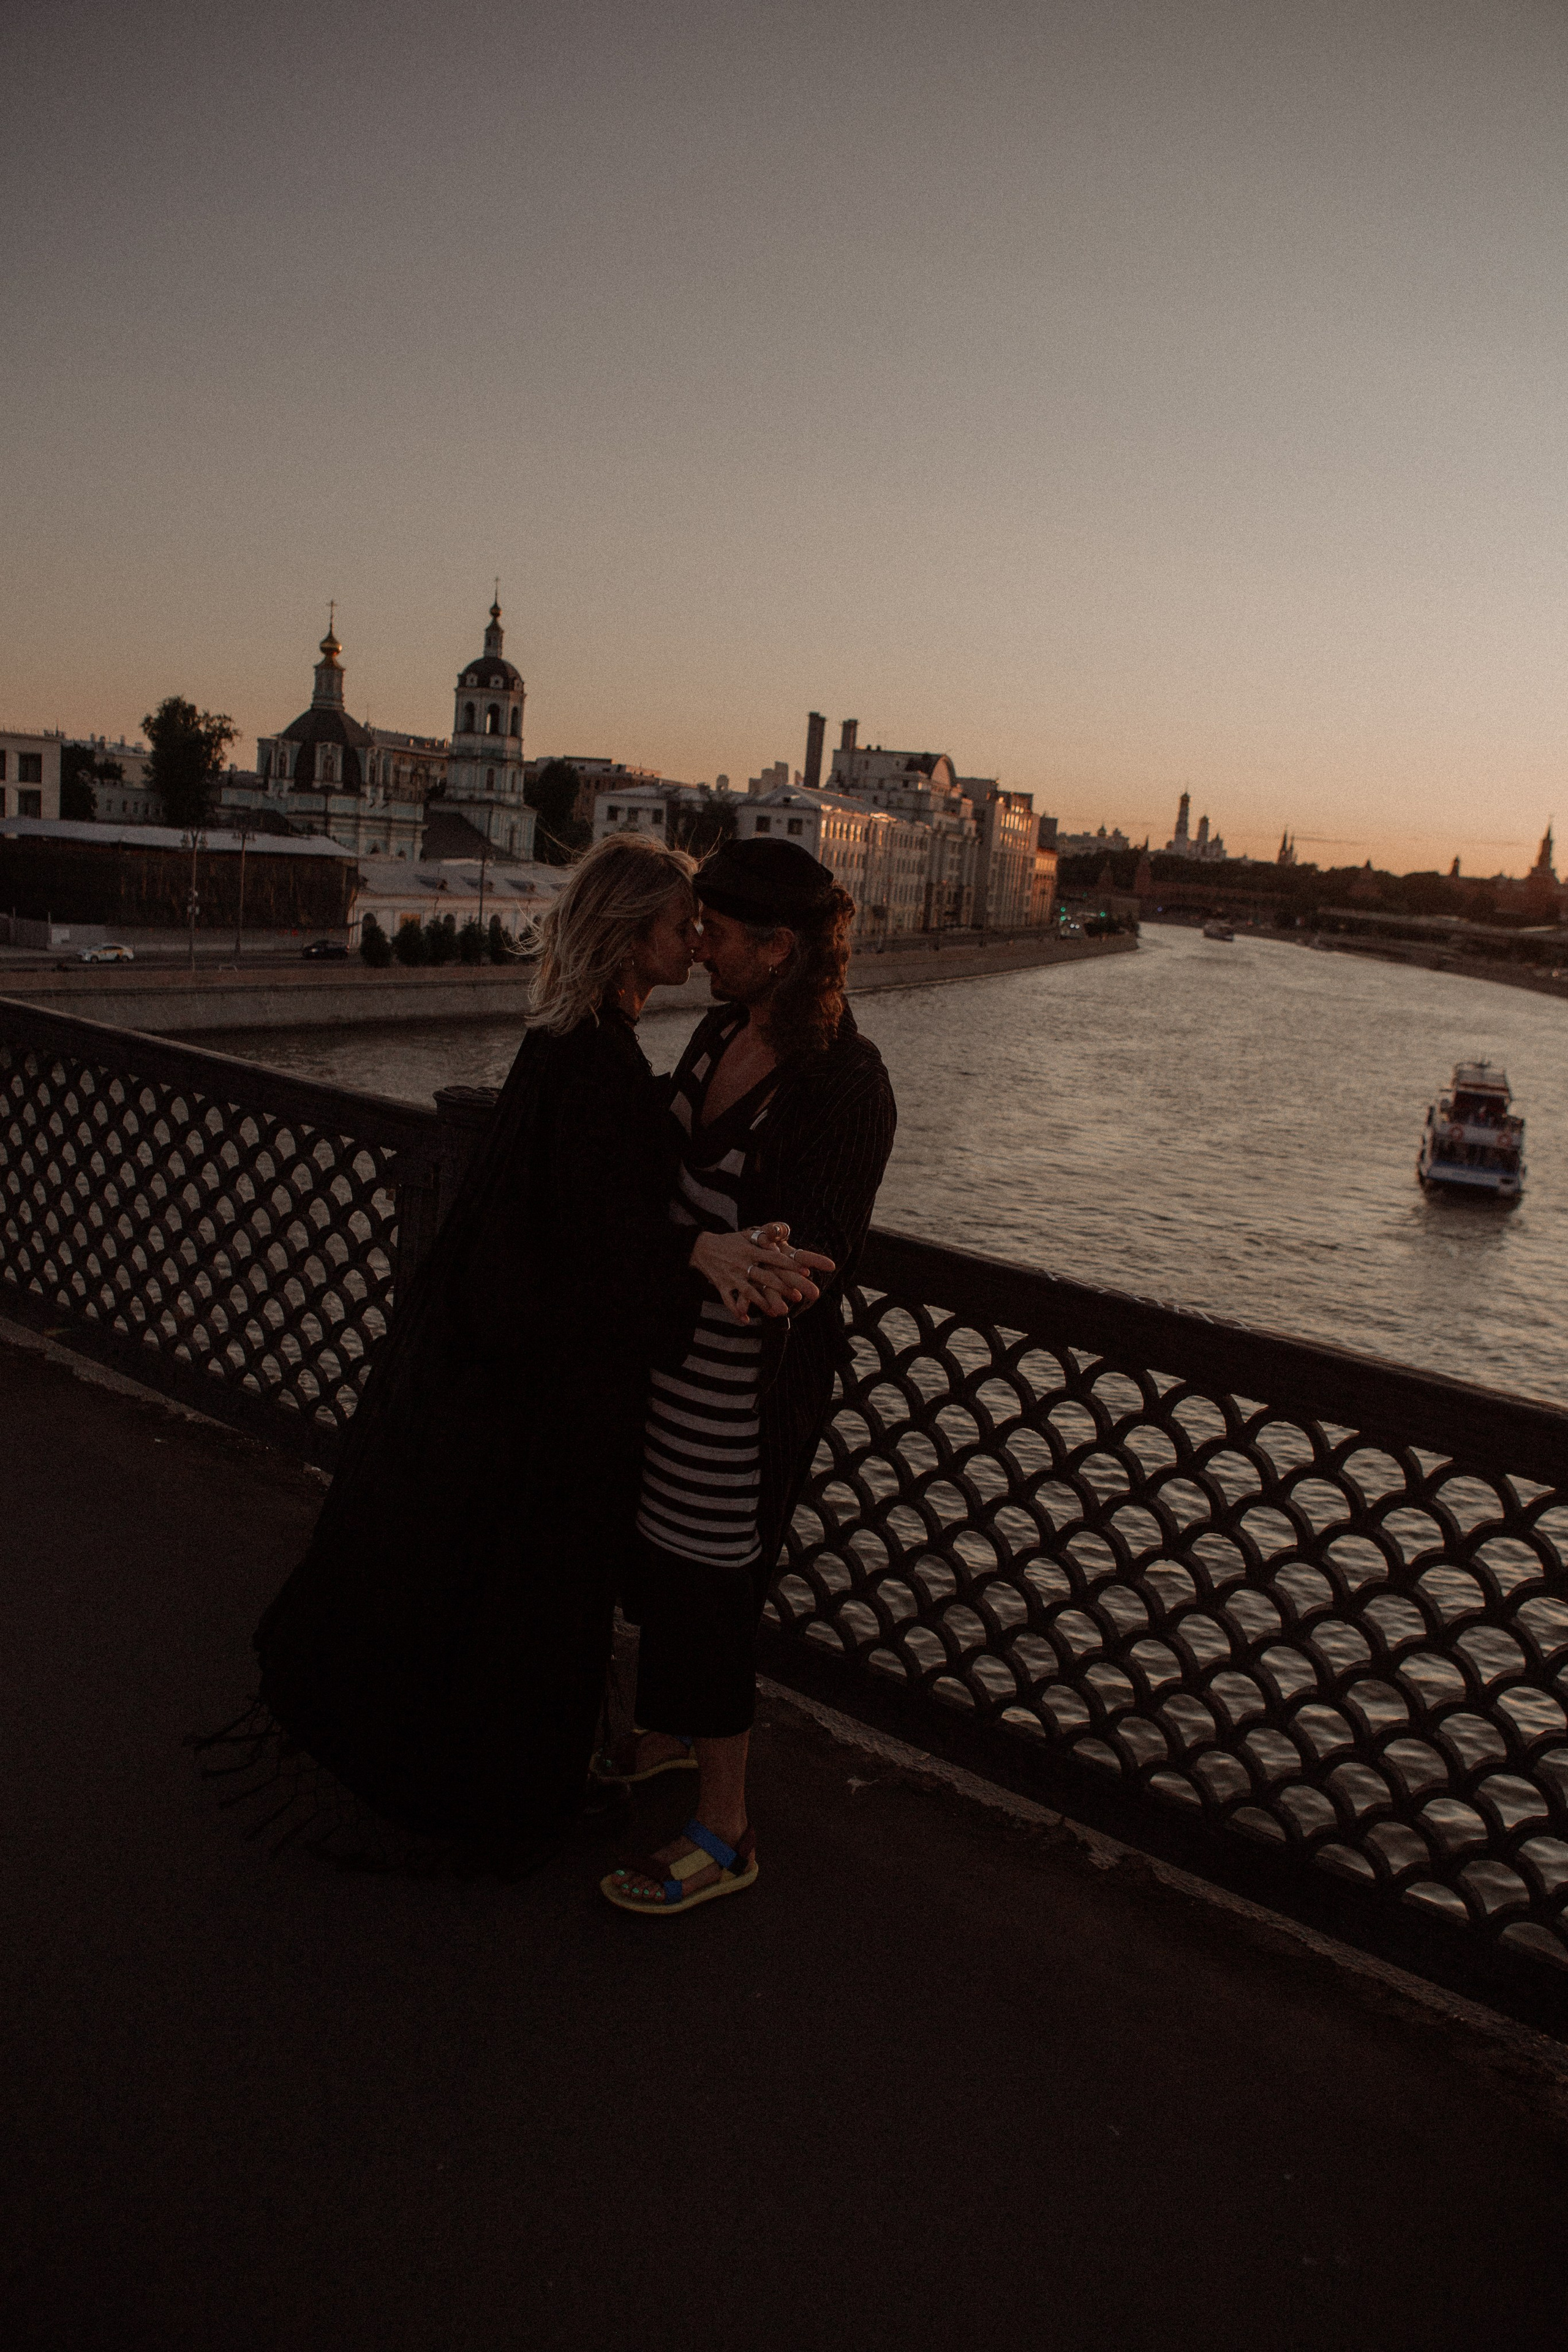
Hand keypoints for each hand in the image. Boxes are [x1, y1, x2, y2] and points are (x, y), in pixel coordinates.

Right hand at [689, 1223, 835, 1324]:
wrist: (700, 1247)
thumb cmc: (729, 1241)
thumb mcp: (745, 1235)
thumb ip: (763, 1236)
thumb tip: (781, 1239)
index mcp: (750, 1250)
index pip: (774, 1258)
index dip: (790, 1265)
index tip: (805, 1271)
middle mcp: (742, 1264)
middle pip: (765, 1277)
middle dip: (782, 1288)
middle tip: (798, 1297)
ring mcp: (731, 1276)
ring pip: (750, 1292)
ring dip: (764, 1303)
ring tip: (778, 1312)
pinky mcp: (721, 1286)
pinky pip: (729, 1301)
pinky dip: (737, 1311)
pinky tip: (747, 1320)